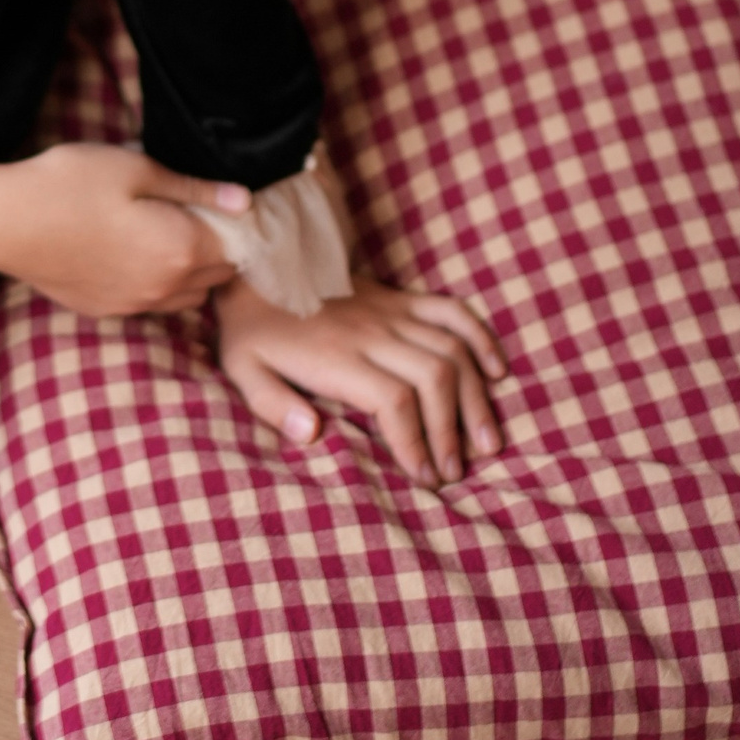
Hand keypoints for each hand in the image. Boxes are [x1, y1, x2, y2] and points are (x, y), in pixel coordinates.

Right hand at [0, 143, 250, 318]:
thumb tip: (244, 200)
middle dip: (221, 250)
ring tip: (171, 235)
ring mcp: (133, 305)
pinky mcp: (104, 310)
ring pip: (187, 297)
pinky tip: (135, 254)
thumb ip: (193, 188)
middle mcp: (164, 288)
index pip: (236, 247)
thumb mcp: (135, 169)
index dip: (238, 224)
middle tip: (202, 214)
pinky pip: (151, 303)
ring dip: (193, 272)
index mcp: (180, 249)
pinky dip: (159, 284)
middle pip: (217, 277)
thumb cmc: (69, 185)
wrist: (4, 223)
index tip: (228, 202)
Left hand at [213, 273, 506, 488]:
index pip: (393, 400)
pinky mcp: (399, 296)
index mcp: (336, 354)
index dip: (415, 441)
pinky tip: (498, 372)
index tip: (424, 475)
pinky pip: (452, 309)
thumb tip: (311, 435)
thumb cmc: (249, 328)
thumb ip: (271, 404)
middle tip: (455, 470)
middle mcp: (372, 330)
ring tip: (486, 443)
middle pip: (433, 377)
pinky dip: (480, 337)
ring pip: (451, 348)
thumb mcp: (241, 368)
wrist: (254, 263)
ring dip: (475, 397)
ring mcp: (391, 309)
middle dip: (450, 430)